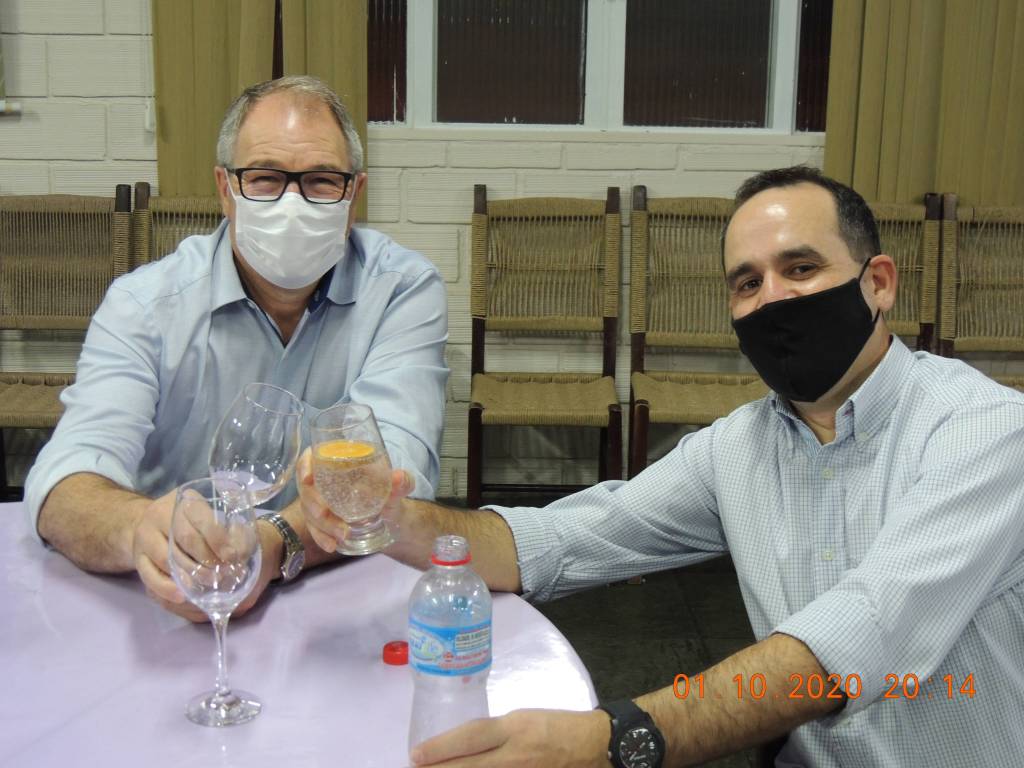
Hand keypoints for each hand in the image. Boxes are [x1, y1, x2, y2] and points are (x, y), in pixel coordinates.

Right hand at [132, 489, 274, 621]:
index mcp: (183, 501)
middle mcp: (160, 515)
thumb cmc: (188, 521)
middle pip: (186, 539)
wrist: (147, 523)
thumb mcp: (204, 514)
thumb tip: (244, 550)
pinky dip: (166, 588)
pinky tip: (182, 596)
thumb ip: (223, 527)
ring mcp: (145, 536)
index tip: (232, 556)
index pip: (202, 518)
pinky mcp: (137, 558)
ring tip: (209, 584)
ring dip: (190, 575)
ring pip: (168, 558)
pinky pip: (150, 576)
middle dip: (208, 558)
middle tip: (223, 573)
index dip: (218, 539)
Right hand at [295, 446, 414, 552]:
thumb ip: (402, 482)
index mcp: (340, 462)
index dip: (304, 465)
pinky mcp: (322, 520)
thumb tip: (399, 477)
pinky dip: (321, 537)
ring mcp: (321, 501)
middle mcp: (326, 479)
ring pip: (309, 510)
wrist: (393, 519)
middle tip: (324, 514)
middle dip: (313, 503)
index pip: (313, 456)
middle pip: (307, 488)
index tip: (308, 479)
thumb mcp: (399, 488)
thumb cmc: (391, 494)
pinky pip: (314, 528)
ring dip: (321, 524)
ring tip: (341, 535)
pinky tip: (331, 545)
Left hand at [409, 709, 611, 767]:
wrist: (594, 746)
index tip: (416, 754)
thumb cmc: (555, 726)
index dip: (441, 747)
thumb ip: (493, 733)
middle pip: (470, 767)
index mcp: (514, 729)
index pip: (471, 737)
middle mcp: (516, 755)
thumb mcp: (521, 719)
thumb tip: (461, 746)